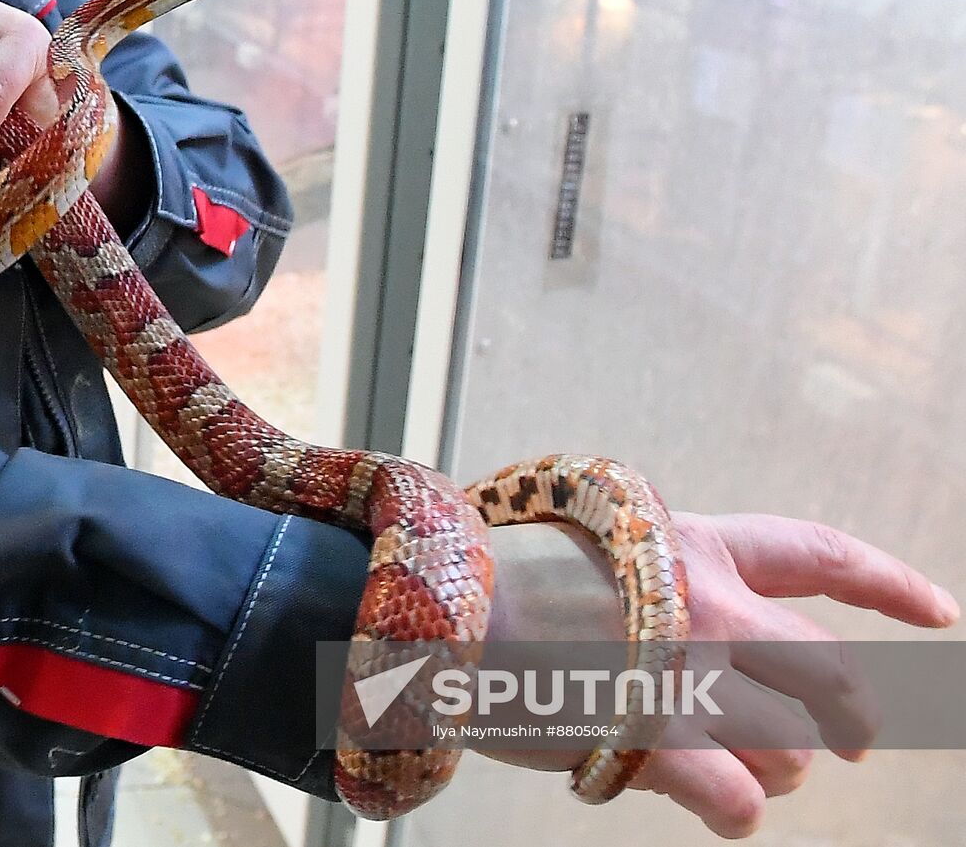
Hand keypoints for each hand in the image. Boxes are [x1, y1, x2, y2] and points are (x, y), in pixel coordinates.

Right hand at [483, 513, 957, 838]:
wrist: (442, 611)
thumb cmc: (506, 585)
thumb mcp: (601, 557)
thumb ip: (671, 591)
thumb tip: (734, 667)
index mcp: (693, 545)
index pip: (819, 554)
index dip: (890, 585)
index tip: (941, 614)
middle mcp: (709, 603)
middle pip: (831, 670)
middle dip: (850, 716)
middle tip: (841, 744)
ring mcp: (690, 671)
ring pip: (793, 748)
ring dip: (773, 769)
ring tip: (733, 771)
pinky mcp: (660, 738)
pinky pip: (740, 800)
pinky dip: (733, 812)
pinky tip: (714, 808)